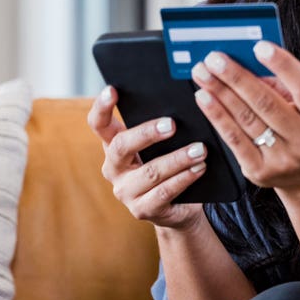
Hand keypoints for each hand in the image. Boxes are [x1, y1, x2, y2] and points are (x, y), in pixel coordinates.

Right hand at [86, 86, 206, 230]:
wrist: (179, 205)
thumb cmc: (170, 163)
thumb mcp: (162, 144)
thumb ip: (161, 126)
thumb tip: (181, 102)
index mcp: (113, 145)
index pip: (99, 124)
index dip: (102, 106)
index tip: (112, 89)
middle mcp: (113, 168)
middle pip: (122, 146)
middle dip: (147, 133)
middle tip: (172, 124)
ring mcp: (125, 191)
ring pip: (150, 172)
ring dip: (178, 159)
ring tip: (200, 149)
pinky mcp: (142, 210)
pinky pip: (164, 192)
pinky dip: (184, 178)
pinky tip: (199, 168)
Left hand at [191, 42, 299, 191]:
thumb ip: (281, 85)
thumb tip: (246, 62)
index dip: (283, 65)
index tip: (259, 46)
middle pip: (266, 103)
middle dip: (236, 77)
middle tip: (215, 58)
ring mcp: (282, 160)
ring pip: (246, 119)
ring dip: (220, 93)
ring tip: (202, 73)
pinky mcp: (260, 172)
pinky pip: (234, 139)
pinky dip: (217, 116)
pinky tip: (204, 98)